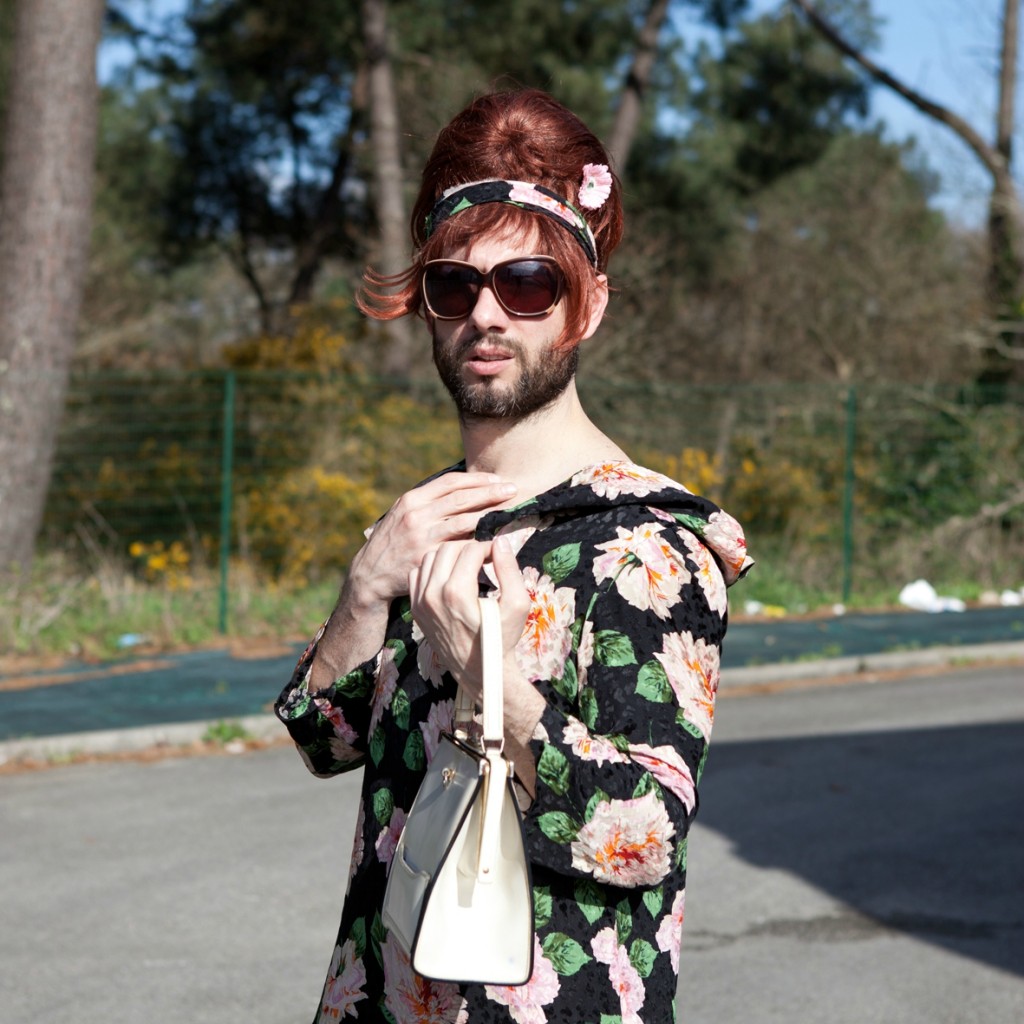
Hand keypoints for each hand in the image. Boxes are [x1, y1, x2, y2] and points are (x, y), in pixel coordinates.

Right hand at [345, 472, 516, 610]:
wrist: (371, 574)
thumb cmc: (394, 541)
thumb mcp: (404, 514)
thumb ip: (430, 503)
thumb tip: (467, 491)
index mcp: (412, 500)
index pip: (450, 482)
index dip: (477, 479)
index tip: (497, 480)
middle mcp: (416, 515)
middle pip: (461, 498)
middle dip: (490, 492)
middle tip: (513, 490)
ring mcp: (422, 537)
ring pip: (464, 521)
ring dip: (490, 515)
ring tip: (509, 511)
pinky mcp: (428, 557)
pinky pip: (460, 547)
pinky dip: (480, 542)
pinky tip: (495, 540)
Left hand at [409, 534, 530, 703]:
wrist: (480, 670)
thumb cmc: (502, 638)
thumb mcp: (518, 604)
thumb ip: (510, 570)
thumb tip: (500, 542)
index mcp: (457, 593)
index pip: (470, 549)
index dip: (487, 548)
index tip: (496, 557)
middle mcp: (433, 595)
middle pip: (447, 549)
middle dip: (468, 548)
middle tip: (483, 559)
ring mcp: (420, 602)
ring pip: (429, 558)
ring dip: (449, 556)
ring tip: (467, 566)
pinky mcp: (415, 609)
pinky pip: (416, 575)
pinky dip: (432, 569)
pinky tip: (448, 577)